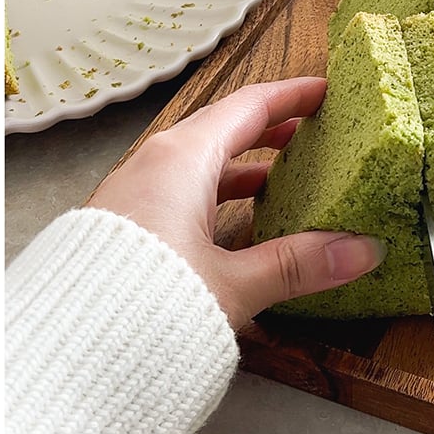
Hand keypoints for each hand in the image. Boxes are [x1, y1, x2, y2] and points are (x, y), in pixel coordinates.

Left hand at [87, 78, 386, 328]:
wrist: (72, 342)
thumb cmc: (146, 303)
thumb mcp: (234, 284)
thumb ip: (298, 265)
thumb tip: (361, 251)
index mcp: (181, 160)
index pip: (247, 107)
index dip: (290, 96)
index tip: (324, 91)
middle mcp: (152, 165)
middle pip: (221, 130)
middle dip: (269, 130)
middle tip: (312, 131)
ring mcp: (133, 194)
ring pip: (198, 165)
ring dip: (242, 167)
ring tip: (286, 179)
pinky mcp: (124, 224)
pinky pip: (177, 192)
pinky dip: (215, 196)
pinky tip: (237, 224)